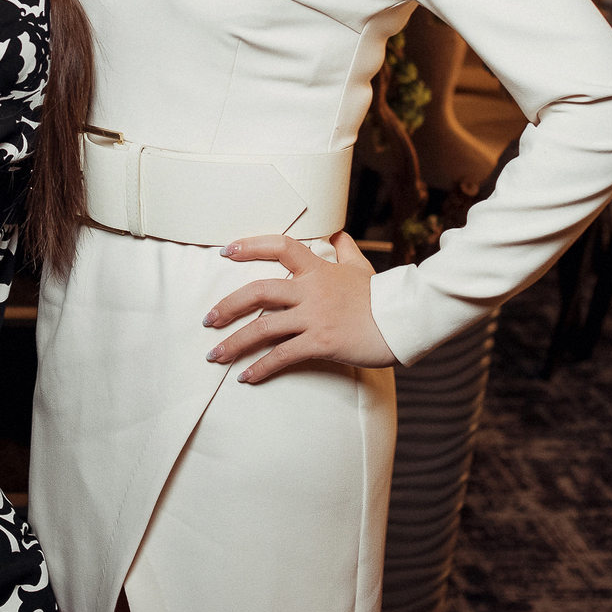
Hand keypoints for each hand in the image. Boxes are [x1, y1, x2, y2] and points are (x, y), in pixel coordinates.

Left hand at [202, 232, 395, 384]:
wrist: (404, 320)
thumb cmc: (382, 296)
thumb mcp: (362, 268)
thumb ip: (346, 250)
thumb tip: (338, 233)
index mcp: (318, 269)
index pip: (279, 247)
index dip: (250, 246)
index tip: (226, 251)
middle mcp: (311, 290)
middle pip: (259, 291)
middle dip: (228, 306)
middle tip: (208, 319)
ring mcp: (315, 317)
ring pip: (264, 328)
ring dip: (235, 343)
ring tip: (215, 355)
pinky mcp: (321, 342)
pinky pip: (283, 356)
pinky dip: (261, 368)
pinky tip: (246, 377)